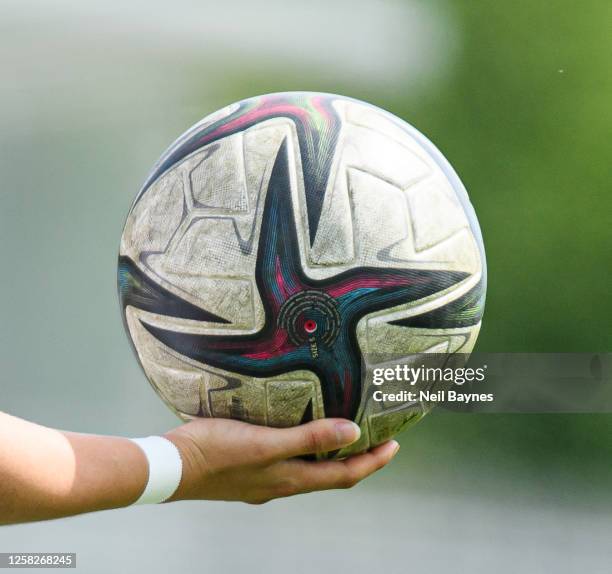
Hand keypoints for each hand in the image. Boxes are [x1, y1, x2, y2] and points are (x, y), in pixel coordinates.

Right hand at [165, 418, 398, 504]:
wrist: (172, 466)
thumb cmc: (216, 453)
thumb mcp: (266, 443)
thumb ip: (308, 438)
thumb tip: (352, 432)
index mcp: (291, 479)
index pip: (345, 475)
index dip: (373, 462)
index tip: (395, 446)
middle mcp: (283, 483)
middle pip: (332, 474)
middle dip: (359, 458)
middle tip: (378, 437)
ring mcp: (266, 478)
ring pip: (311, 469)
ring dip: (334, 454)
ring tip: (346, 431)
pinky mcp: (251, 468)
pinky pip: (291, 461)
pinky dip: (308, 448)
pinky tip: (300, 431)